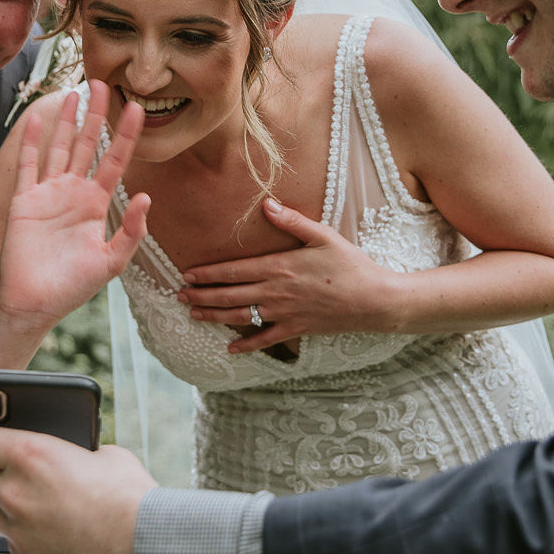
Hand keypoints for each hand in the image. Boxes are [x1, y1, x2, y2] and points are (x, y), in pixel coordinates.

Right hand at [0, 83, 149, 324]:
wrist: (33, 303)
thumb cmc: (72, 287)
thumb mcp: (111, 262)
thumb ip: (131, 231)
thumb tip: (146, 197)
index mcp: (96, 204)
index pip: (115, 159)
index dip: (126, 133)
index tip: (136, 106)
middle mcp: (73, 193)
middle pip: (87, 144)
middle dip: (96, 114)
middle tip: (103, 83)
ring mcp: (47, 194)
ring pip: (58, 147)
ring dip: (66, 120)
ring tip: (74, 92)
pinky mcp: (23, 200)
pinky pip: (27, 165)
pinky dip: (31, 141)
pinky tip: (35, 118)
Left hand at [0, 421, 153, 553]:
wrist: (146, 548)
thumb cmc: (130, 493)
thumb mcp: (101, 454)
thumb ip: (72, 453)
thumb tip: (67, 458)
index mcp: (31, 453)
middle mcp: (15, 492)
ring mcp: (18, 531)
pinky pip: (10, 542)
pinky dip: (17, 533)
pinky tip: (34, 528)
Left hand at [179, 198, 394, 352]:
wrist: (374, 299)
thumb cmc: (350, 265)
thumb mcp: (323, 236)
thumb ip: (293, 221)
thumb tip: (267, 205)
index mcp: (279, 267)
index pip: (234, 270)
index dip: (208, 273)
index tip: (187, 274)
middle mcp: (276, 292)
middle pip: (229, 295)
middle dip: (201, 296)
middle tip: (179, 297)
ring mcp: (284, 314)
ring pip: (240, 317)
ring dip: (214, 316)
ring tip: (193, 315)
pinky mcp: (295, 329)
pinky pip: (264, 340)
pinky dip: (245, 346)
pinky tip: (229, 349)